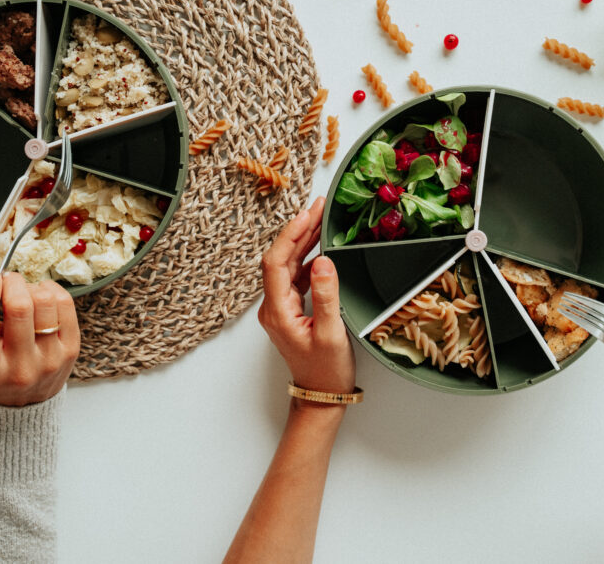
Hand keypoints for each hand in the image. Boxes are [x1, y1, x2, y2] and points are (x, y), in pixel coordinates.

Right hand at [0, 269, 80, 406]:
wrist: (23, 403)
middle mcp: (21, 369)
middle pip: (20, 309)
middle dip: (11, 283)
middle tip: (5, 279)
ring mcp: (50, 360)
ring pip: (45, 303)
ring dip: (31, 286)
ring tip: (22, 290)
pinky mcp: (71, 350)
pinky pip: (66, 305)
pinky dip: (51, 290)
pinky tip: (41, 294)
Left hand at [257, 197, 354, 395]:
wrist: (321, 397)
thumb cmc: (326, 372)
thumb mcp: (331, 334)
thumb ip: (326, 296)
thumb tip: (324, 261)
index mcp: (277, 311)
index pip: (275, 263)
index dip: (290, 235)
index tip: (307, 215)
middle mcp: (273, 307)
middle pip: (281, 259)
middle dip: (299, 230)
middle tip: (320, 207)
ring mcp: (280, 308)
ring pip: (289, 265)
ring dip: (304, 242)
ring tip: (323, 219)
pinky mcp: (290, 310)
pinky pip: (297, 277)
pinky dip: (310, 259)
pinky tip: (324, 249)